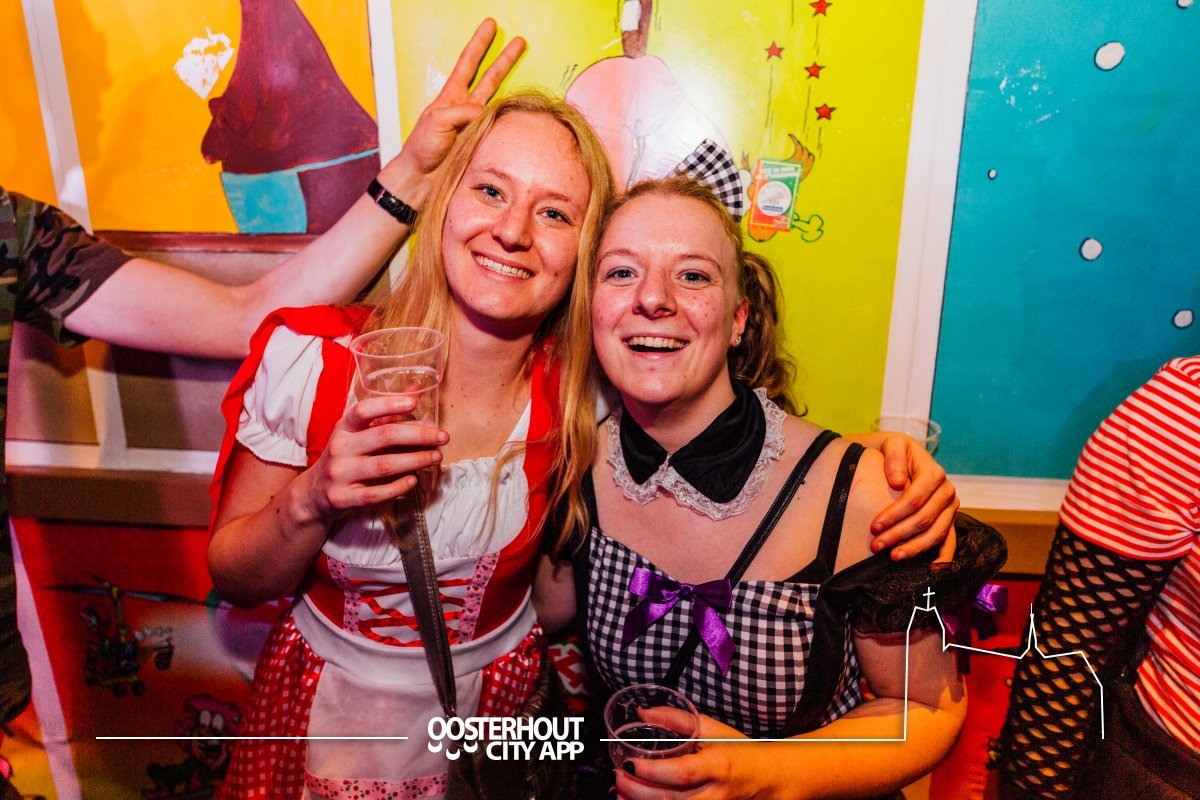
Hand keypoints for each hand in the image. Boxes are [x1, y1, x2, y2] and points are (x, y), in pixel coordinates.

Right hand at [301, 394, 446, 521]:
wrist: (314, 493)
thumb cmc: (344, 457)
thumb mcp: (356, 433)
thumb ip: (384, 414)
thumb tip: (415, 390)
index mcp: (343, 427)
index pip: (364, 410)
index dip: (389, 404)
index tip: (414, 402)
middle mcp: (339, 448)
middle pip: (384, 436)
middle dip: (418, 436)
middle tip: (443, 436)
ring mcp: (340, 474)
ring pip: (384, 466)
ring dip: (416, 460)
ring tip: (436, 457)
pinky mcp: (343, 498)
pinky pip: (376, 494)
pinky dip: (398, 487)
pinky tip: (414, 480)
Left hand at [377, 19, 525, 205]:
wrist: (423, 178)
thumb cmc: (423, 147)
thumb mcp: (437, 120)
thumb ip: (462, 111)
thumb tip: (486, 110)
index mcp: (452, 97)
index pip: (468, 64)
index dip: (479, 44)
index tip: (490, 26)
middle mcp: (466, 107)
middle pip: (490, 77)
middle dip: (505, 58)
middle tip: (520, 42)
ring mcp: (477, 124)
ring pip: (499, 99)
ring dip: (513, 86)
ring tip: (528, 83)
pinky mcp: (484, 141)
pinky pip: (500, 126)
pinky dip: (510, 119)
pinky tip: (520, 114)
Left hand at [616, 715, 765, 799]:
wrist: (768, 778)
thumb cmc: (740, 751)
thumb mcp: (713, 729)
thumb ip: (678, 720)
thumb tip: (644, 713)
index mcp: (720, 765)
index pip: (683, 773)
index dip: (653, 772)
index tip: (628, 763)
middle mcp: (717, 794)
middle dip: (638, 792)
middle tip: (617, 777)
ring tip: (619, 793)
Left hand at [870, 434, 958, 560]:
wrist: (905, 455)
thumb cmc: (895, 451)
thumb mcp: (893, 444)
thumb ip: (894, 458)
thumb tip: (896, 481)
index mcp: (933, 473)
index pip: (914, 499)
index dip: (894, 514)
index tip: (874, 527)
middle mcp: (946, 491)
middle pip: (924, 519)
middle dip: (898, 534)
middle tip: (876, 545)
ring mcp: (950, 508)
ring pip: (935, 533)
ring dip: (914, 548)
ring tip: (892, 557)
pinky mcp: (948, 519)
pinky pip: (949, 540)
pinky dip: (943, 557)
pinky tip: (932, 571)